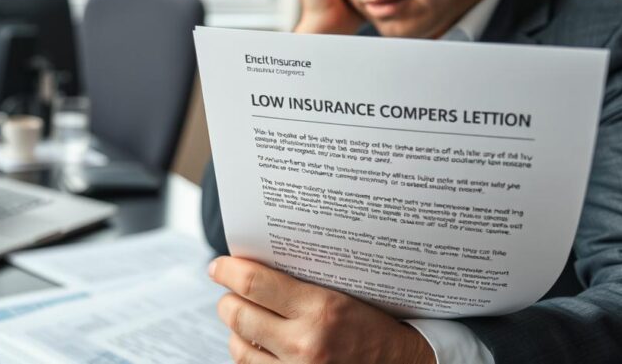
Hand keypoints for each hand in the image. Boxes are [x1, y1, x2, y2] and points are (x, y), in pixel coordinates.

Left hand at [209, 256, 435, 363]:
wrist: (403, 363)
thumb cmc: (372, 323)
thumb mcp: (342, 294)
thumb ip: (299, 283)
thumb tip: (251, 267)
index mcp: (321, 309)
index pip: (254, 284)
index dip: (228, 271)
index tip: (218, 266)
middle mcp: (306, 343)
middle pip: (237, 315)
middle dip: (228, 299)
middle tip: (231, 290)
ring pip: (238, 346)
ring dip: (236, 330)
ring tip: (246, 318)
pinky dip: (248, 354)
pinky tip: (259, 344)